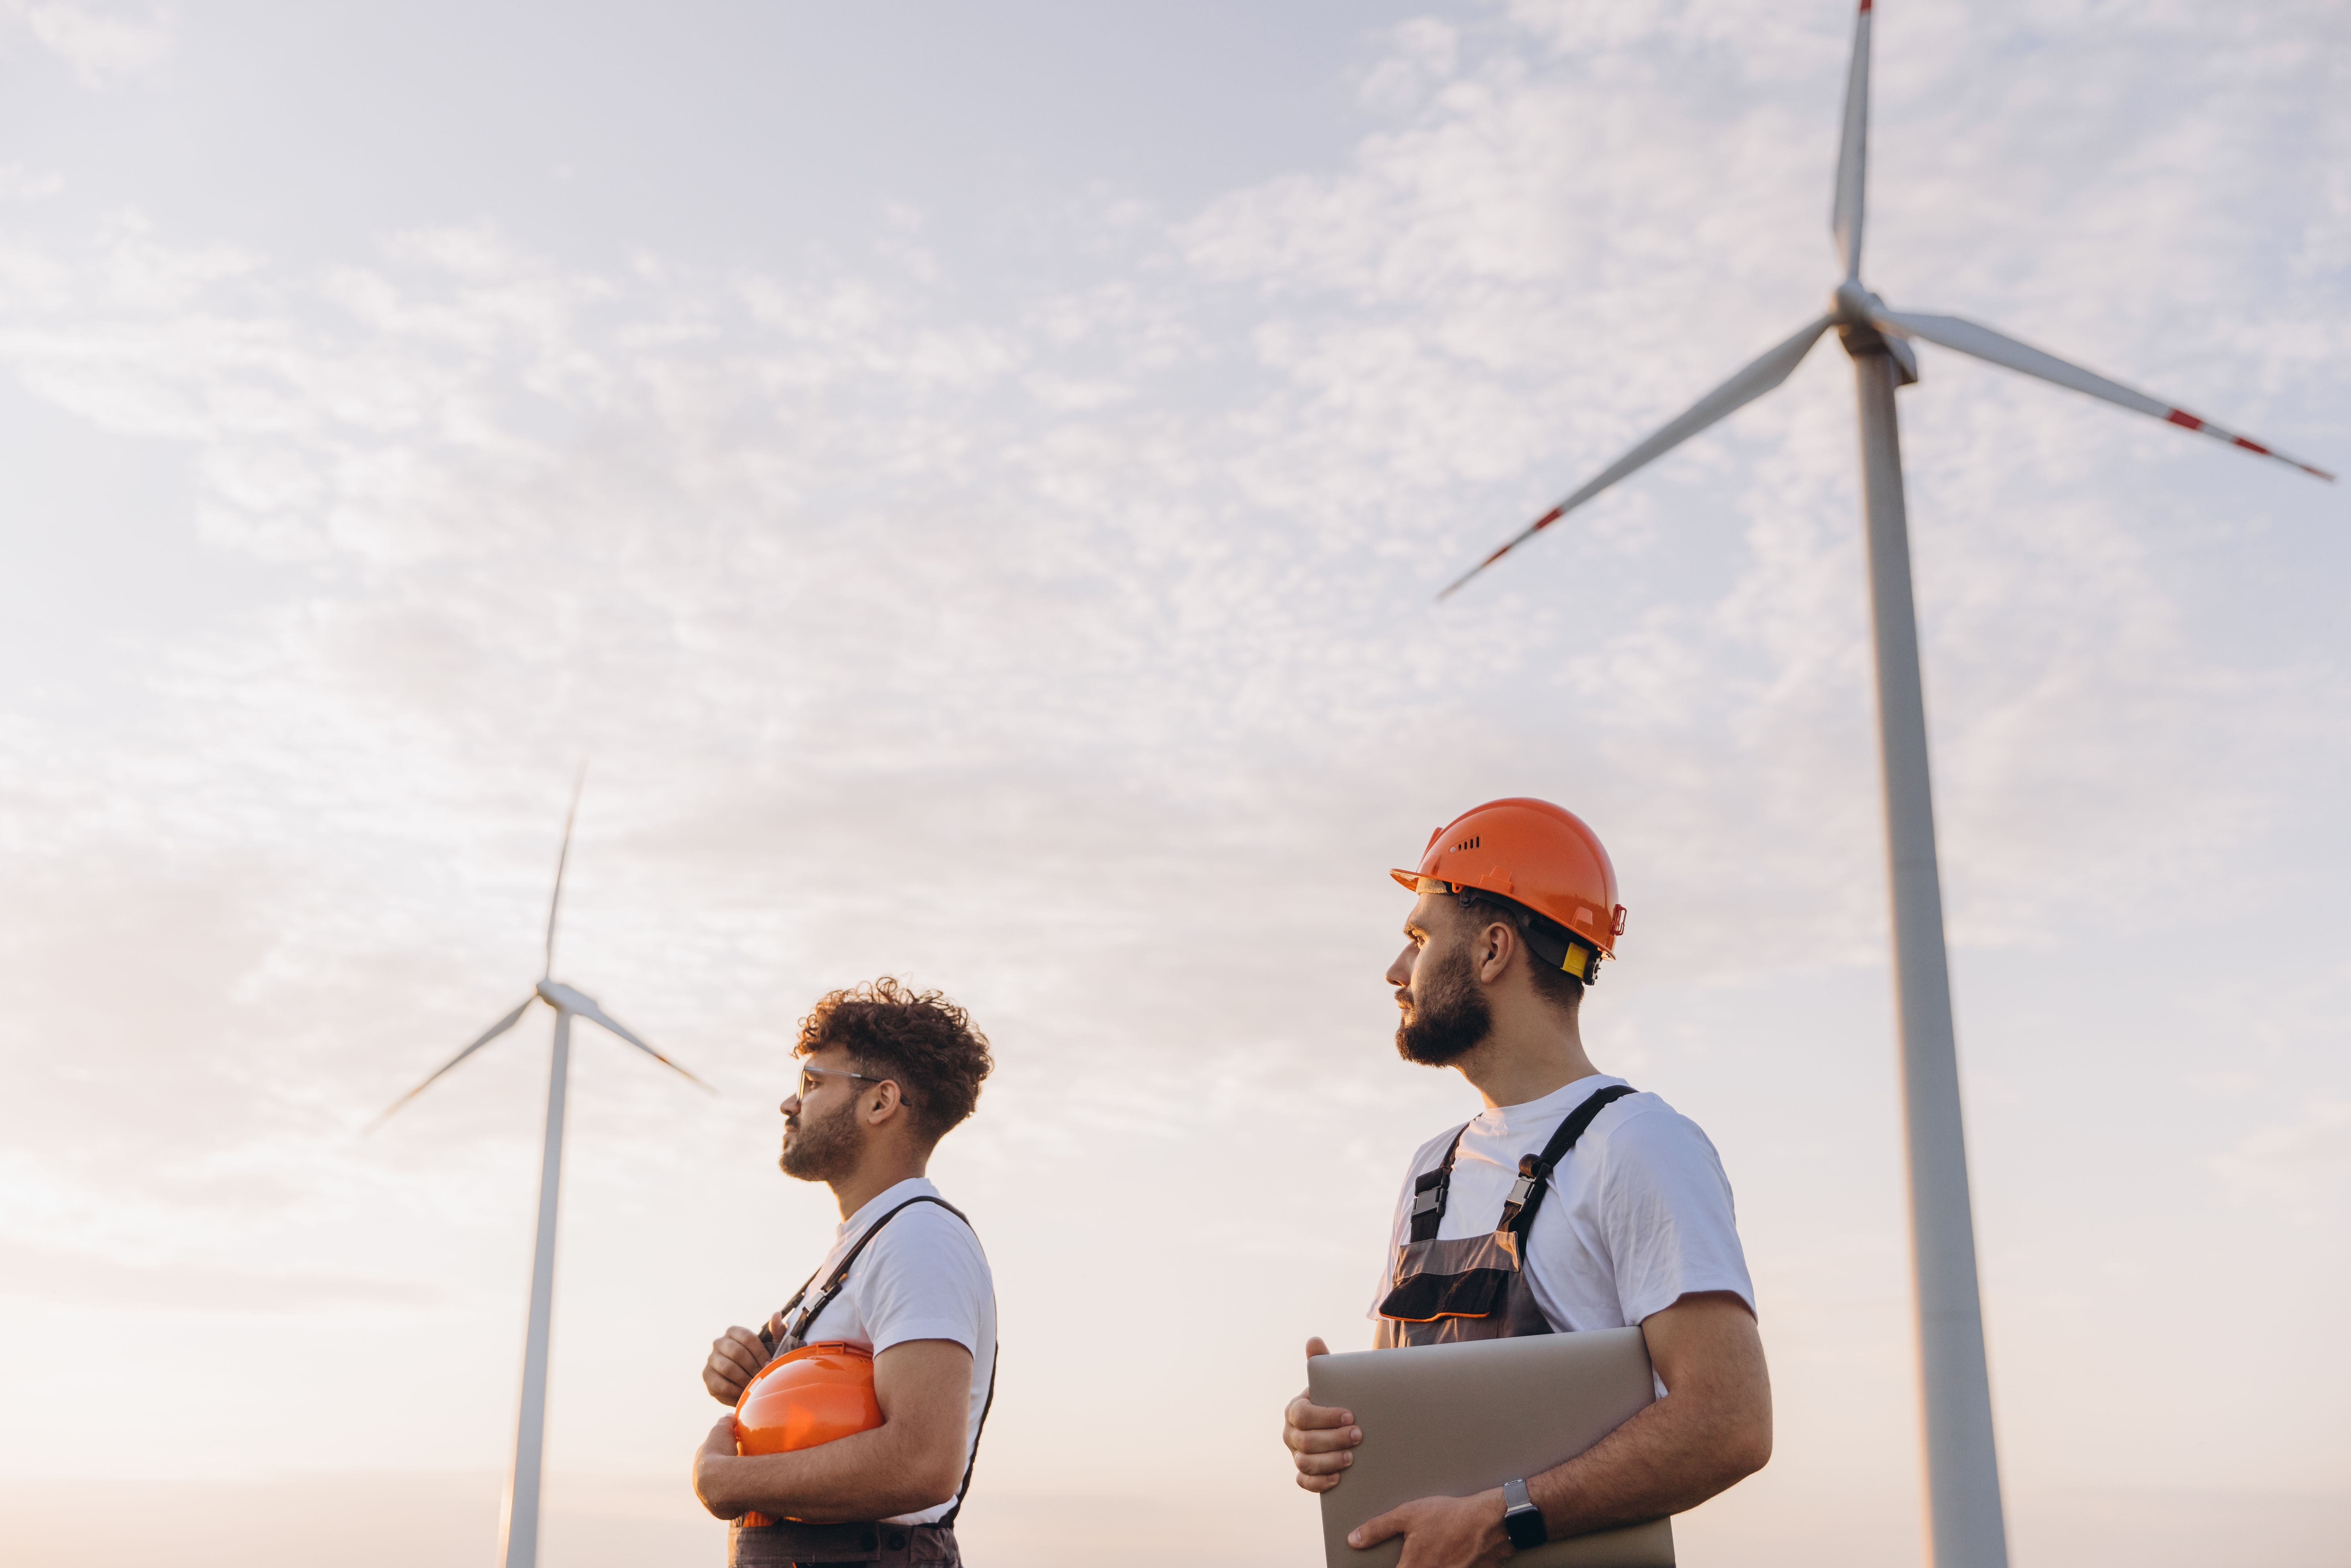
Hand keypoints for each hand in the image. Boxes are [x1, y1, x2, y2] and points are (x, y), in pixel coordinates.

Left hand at [693, 1414, 745, 1519]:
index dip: (724, 1448)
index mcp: (700, 1460)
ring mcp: (707, 1496)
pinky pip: (730, 1501)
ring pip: (722, 1488)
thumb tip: (731, 1415)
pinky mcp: (717, 1509)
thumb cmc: (720, 1452)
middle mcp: (699, 1479)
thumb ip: (726, 1420)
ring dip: (733, 1484)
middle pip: (717, 1472)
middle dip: (728, 1468)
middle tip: (746, 1463)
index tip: (738, 1445)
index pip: (711, 1453)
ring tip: (749, 1480)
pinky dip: (738, 1497)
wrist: (719, 1482)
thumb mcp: (723, 1429)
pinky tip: (748, 1492)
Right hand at [704, 1324, 771, 1404]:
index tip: (770, 1364)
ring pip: (728, 1368)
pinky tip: (744, 1393)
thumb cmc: (760, 1360)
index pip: (747, 1338)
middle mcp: (719, 1342)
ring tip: (755, 1386)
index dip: (761, 1352)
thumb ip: (776, 1331)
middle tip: (763, 1377)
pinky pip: (721, 1384)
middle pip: (737, 1352)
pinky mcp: (707, 1376)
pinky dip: (735, 1391)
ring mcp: (711, 1359)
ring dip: (745, 1379)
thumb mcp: (772, 1346)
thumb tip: (777, 1314)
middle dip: (753, 1367)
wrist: (745, 1381)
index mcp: (734, 1331)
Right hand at [1283, 1336, 1360, 1493]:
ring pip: (1304, 1463)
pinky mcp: (1303, 1472)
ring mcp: (1295, 1454)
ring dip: (1328, 1461)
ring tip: (1351, 1458)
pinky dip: (1318, 1482)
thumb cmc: (1333, 1400)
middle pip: (1305, 1441)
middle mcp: (1290, 1433)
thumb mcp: (1329, 1382)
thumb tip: (1314, 1340)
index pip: (1304, 1415)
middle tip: (1358, 1436)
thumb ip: (1321, 1362)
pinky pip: (1304, 1481)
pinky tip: (1337, 1478)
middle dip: (1333, 1440)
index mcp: (1294, 1410)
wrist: (1338, 1424)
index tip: (1350, 1415)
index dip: (1325, 1417)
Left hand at [1348, 1489, 1510, 1567]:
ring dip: (1428, 1565)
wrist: (1490, 1522)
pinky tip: (1446, 1558)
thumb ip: (1378, 1529)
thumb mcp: (1408, 1515)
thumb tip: (1353, 1540)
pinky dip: (1445, 1567)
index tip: (1379, 1566)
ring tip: (1431, 1554)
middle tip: (1414, 1556)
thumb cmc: (1450, 1517)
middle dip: (1409, 1566)